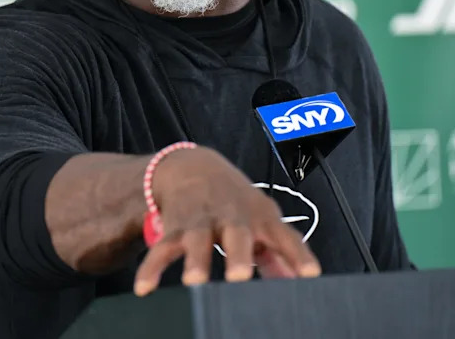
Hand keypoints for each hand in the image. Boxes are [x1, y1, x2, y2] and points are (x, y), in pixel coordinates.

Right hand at [134, 147, 320, 295]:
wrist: (194, 166)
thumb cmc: (236, 202)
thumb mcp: (260, 221)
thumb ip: (280, 252)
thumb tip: (305, 281)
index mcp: (260, 218)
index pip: (284, 236)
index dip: (298, 255)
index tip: (310, 275)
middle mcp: (231, 217)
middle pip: (237, 233)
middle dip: (238, 253)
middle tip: (240, 275)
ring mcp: (201, 220)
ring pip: (197, 238)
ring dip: (195, 258)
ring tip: (193, 280)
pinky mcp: (174, 226)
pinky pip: (161, 247)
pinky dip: (152, 267)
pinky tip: (144, 287)